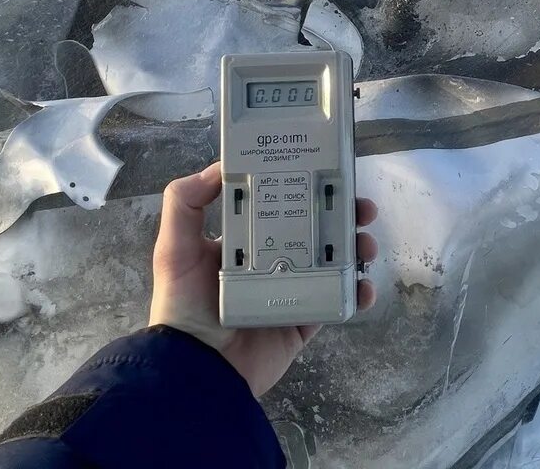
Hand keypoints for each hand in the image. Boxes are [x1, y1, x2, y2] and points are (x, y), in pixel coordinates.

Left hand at [149, 162, 377, 396]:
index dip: (305, 187)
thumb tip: (219, 167)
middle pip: (315, 230)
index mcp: (243, 242)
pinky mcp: (303, 322)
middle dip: (342, 216)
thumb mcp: (174, 250)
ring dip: (355, 250)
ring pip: (333, 263)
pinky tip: (364, 286)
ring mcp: (290, 292)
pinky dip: (355, 293)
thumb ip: (184, 204)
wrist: (198, 370)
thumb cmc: (185, 307)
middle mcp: (270, 262)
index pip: (279, 206)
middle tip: (361, 208)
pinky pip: (336, 303)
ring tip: (365, 245)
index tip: (328, 173)